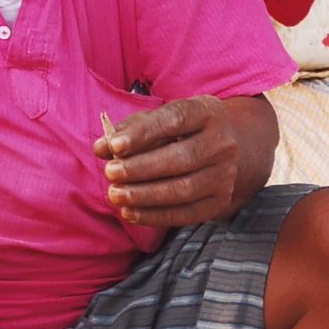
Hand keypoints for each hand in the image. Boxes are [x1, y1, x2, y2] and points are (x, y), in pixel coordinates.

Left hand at [97, 95, 250, 229]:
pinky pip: (186, 214)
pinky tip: (130, 212)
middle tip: (110, 173)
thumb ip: (131, 130)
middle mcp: (223, 143)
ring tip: (115, 195)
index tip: (113, 145)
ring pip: (183, 189)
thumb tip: (102, 148)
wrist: (227, 151)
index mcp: (208, 112)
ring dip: (144, 195)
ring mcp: (225, 174)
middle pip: (180, 158)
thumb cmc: (182, 132)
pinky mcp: (220, 201)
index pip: (175, 119)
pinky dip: (155, 216)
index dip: (142, 133)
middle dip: (140, 168)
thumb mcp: (162, 120)